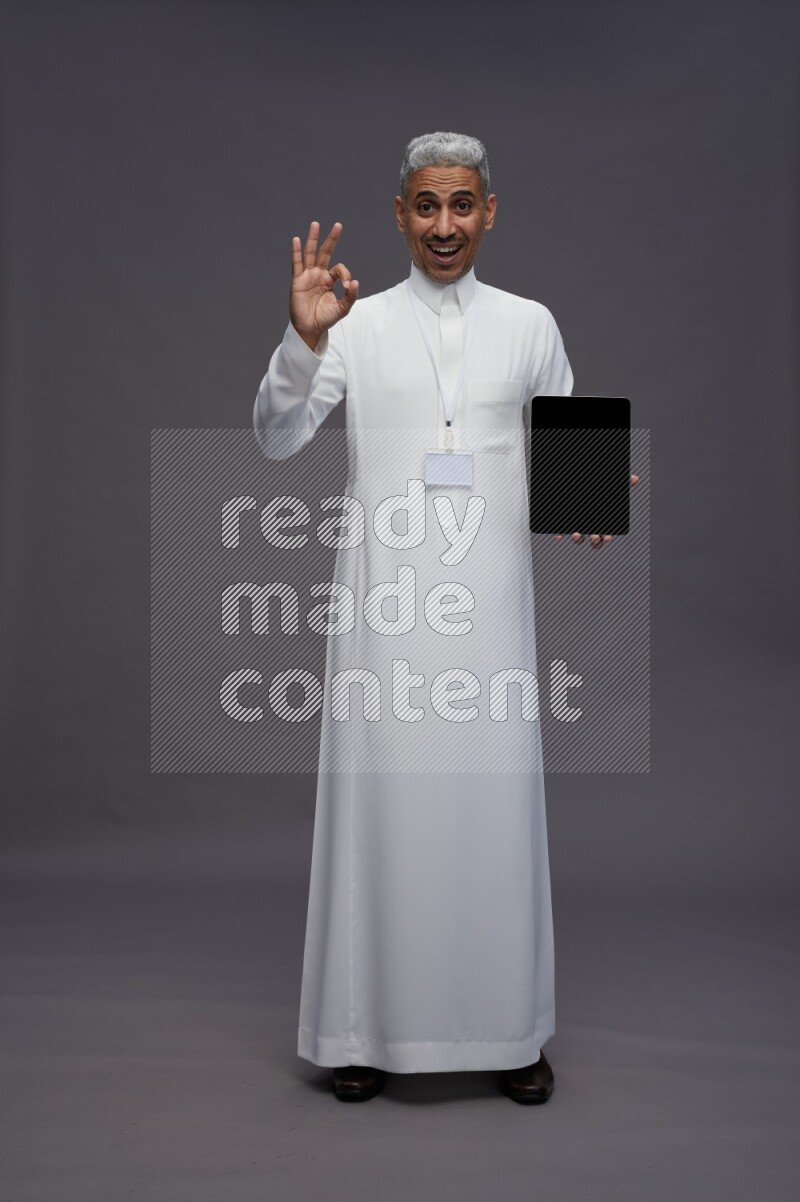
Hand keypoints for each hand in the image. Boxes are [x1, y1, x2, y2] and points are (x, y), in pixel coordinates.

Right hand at [290, 220, 357, 350]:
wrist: (310, 328)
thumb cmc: (325, 318)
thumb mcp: (342, 308)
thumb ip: (350, 296)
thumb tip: (356, 282)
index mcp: (330, 280)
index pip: (339, 269)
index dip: (345, 274)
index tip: (347, 286)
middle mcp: (318, 274)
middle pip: (325, 252)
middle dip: (331, 239)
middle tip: (338, 225)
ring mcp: (307, 276)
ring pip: (311, 254)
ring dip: (313, 239)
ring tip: (316, 224)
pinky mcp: (298, 280)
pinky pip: (297, 264)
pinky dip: (296, 252)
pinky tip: (296, 240)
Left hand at [554, 473, 638, 548]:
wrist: (572, 482)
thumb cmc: (596, 486)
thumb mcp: (608, 484)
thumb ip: (623, 482)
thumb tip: (635, 478)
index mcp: (603, 522)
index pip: (607, 534)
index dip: (608, 537)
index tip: (608, 537)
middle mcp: (591, 526)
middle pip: (595, 541)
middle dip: (595, 541)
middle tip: (593, 536)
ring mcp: (577, 525)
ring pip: (578, 539)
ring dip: (578, 539)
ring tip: (577, 534)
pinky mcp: (565, 523)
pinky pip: (561, 532)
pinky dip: (560, 535)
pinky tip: (559, 535)